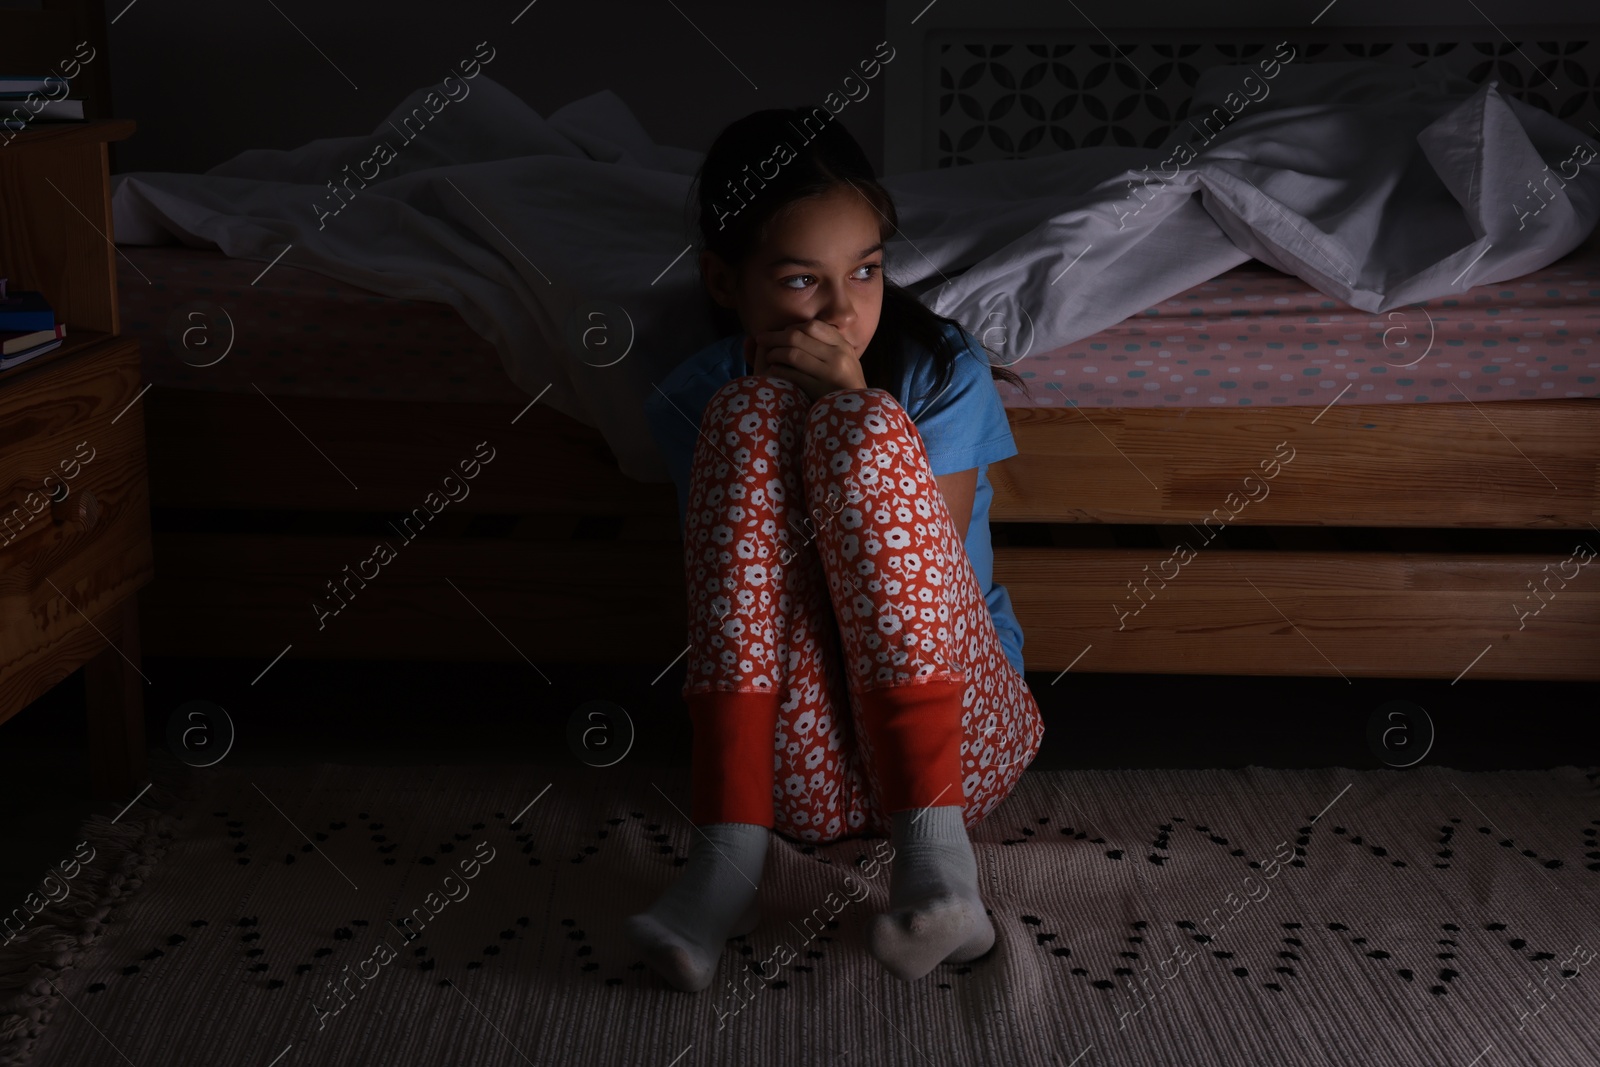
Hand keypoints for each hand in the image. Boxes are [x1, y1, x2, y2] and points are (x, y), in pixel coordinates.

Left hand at [746, 320, 866, 402]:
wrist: (860, 412)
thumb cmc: (847, 385)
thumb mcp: (847, 360)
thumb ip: (829, 345)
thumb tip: (800, 329)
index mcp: (843, 345)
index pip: (813, 326)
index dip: (793, 327)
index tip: (783, 333)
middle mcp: (838, 356)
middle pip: (797, 337)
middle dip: (775, 337)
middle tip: (761, 339)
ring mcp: (829, 374)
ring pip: (793, 354)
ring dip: (775, 354)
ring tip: (769, 357)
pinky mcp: (819, 391)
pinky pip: (792, 375)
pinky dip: (778, 371)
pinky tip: (773, 372)